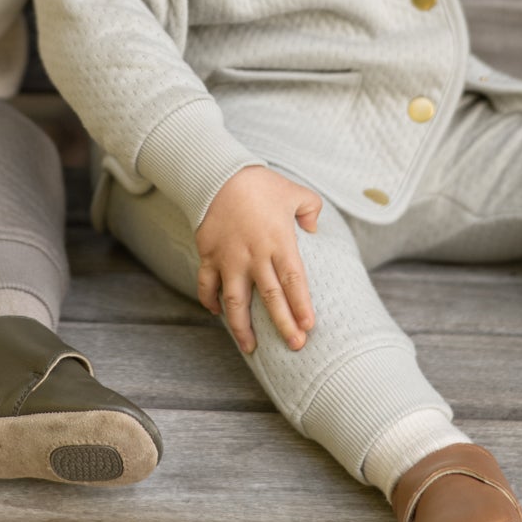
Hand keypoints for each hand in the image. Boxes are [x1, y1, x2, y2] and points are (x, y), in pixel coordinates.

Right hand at [194, 165, 319, 355]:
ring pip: (235, 300)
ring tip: (250, 348)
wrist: (218, 174)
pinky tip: (217, 313)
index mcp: (279, 242)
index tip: (308, 326)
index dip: (301, 305)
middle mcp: (255, 255)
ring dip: (242, 326)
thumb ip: (311, 210)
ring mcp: (229, 258)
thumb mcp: (295, 192)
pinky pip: (207, 284)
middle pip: (271, 297)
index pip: (293, 280)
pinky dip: (210, 301)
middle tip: (294, 346)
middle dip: (283, 324)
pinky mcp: (209, 255)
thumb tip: (314, 227)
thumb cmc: (260, 184)